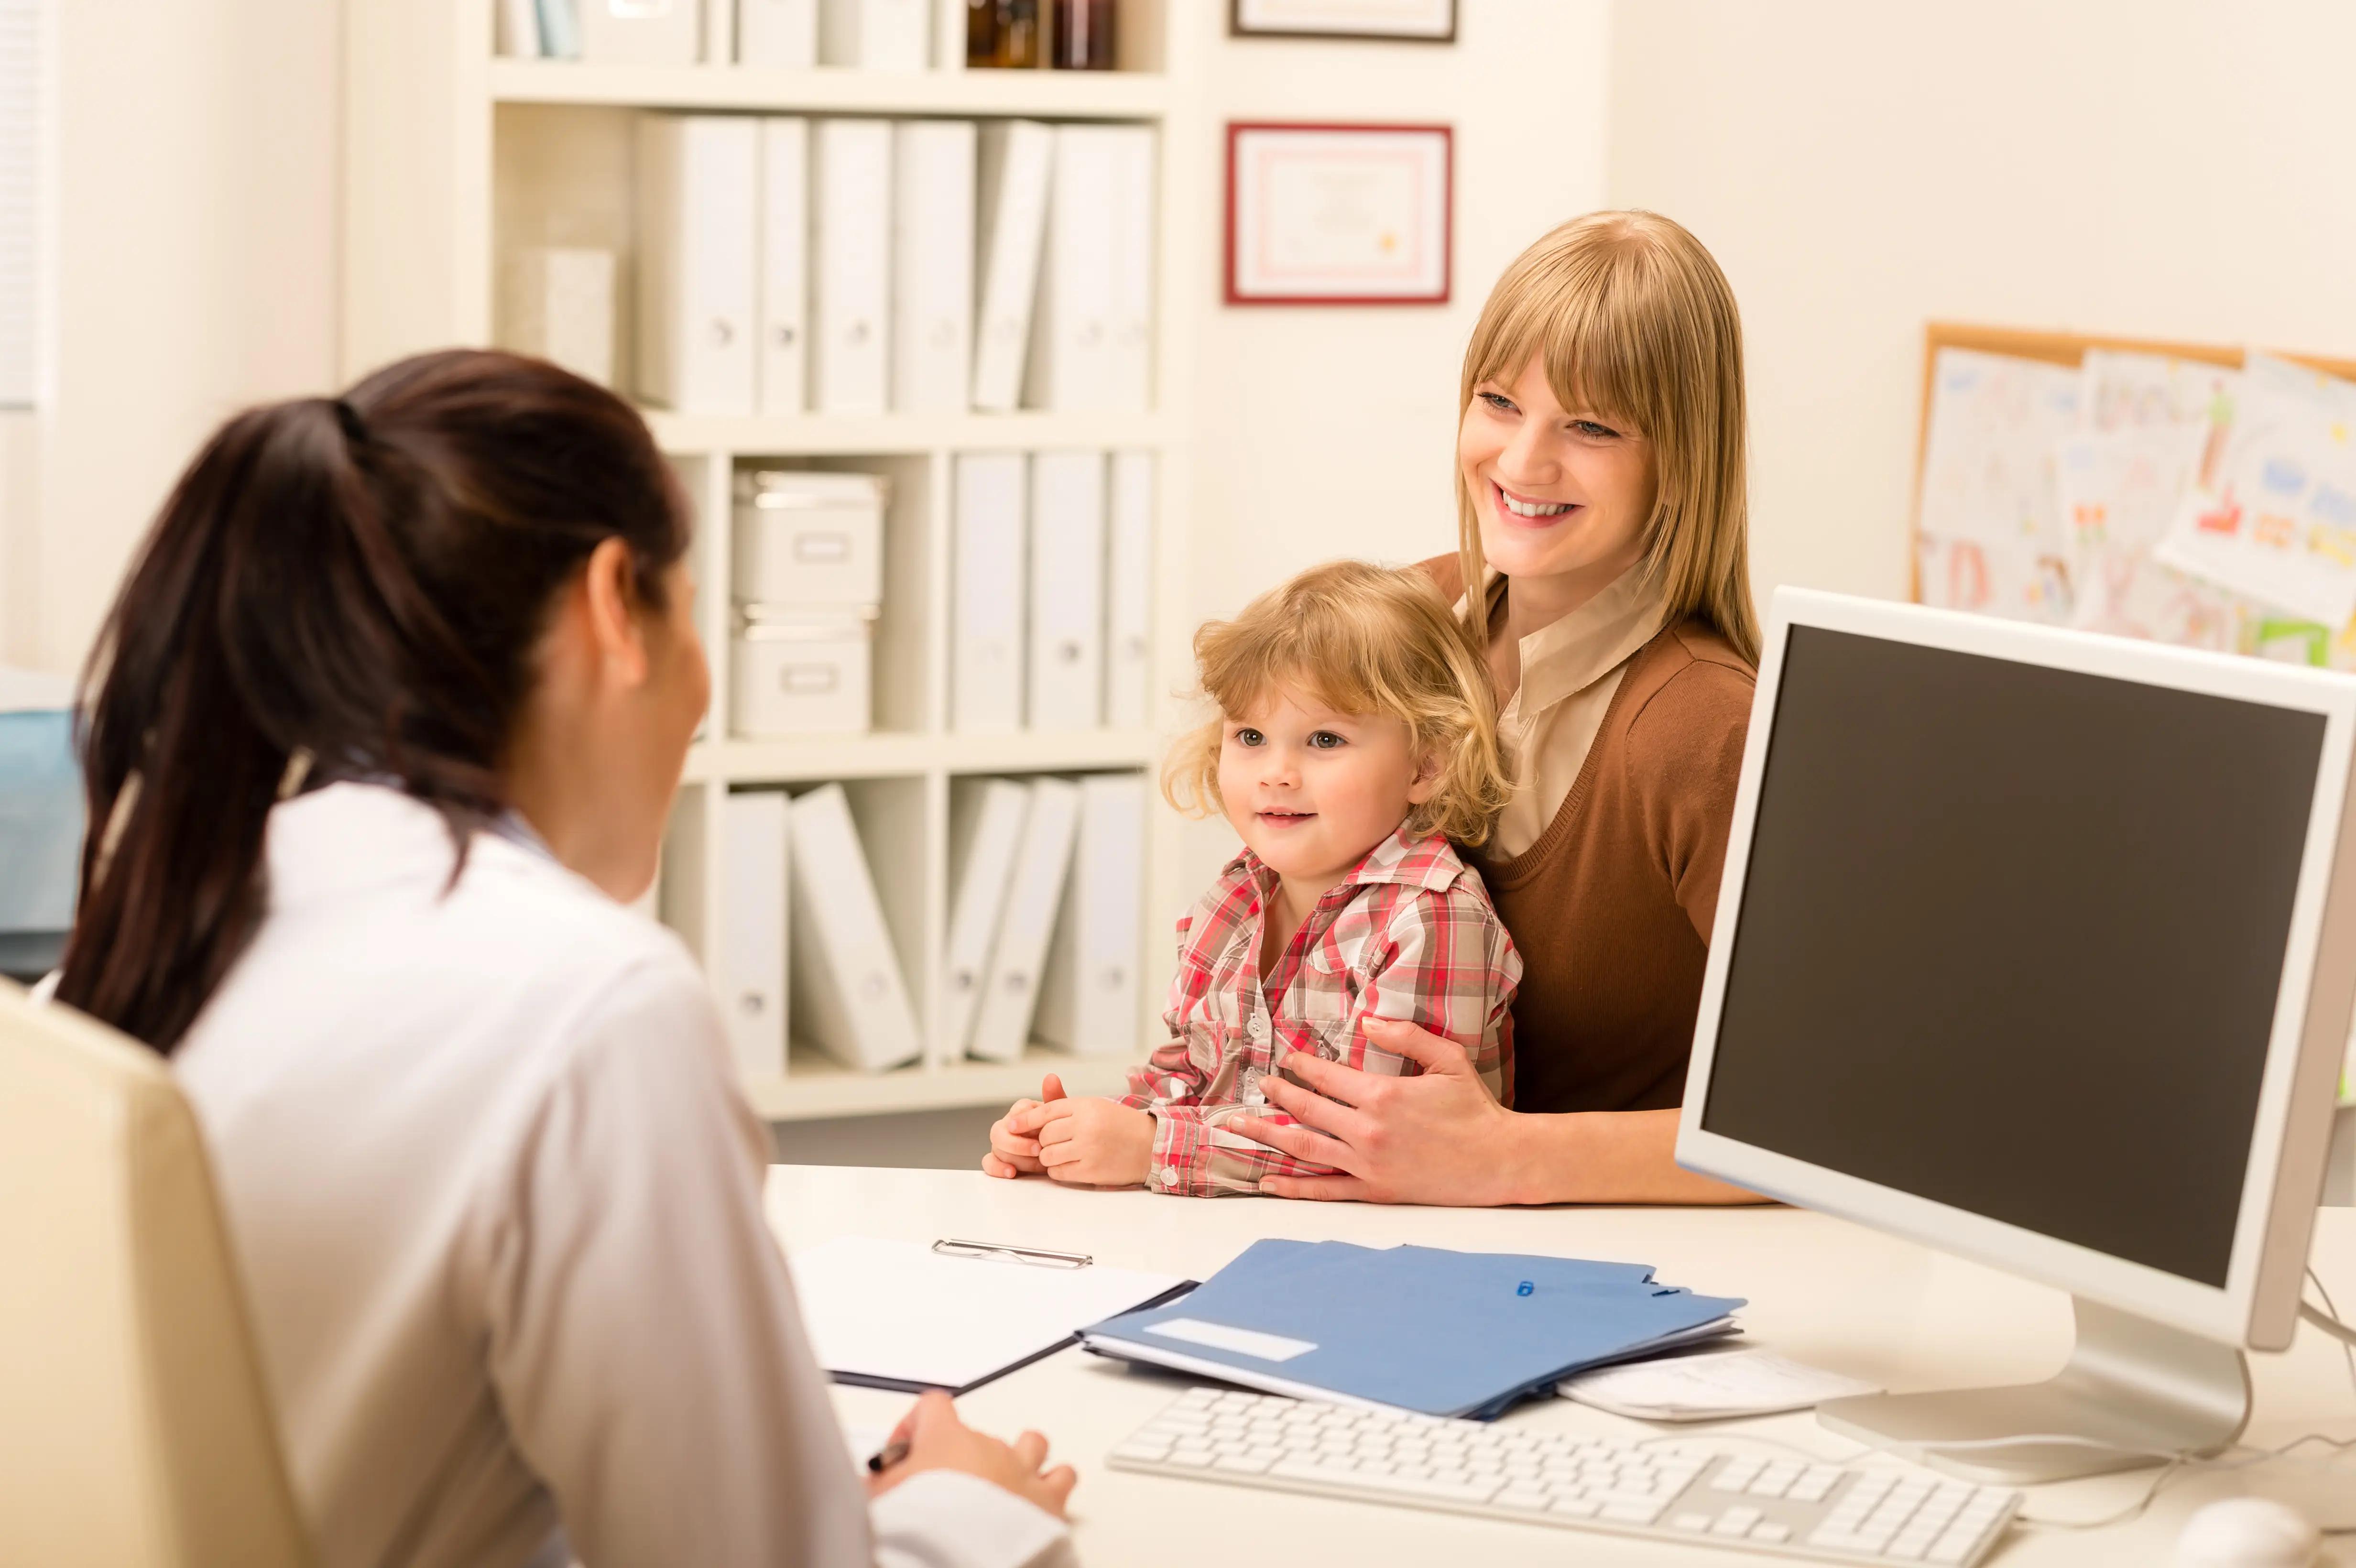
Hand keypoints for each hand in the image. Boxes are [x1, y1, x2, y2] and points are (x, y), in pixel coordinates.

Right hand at [867, 1389, 1076, 1518]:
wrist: (961, 1559)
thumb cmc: (922, 1527)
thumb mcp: (878, 1500)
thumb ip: (879, 1484)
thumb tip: (874, 1486)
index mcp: (946, 1439)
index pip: (933, 1406)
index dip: (916, 1425)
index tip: (906, 1451)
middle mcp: (988, 1448)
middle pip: (978, 1434)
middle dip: (962, 1458)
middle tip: (944, 1490)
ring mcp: (1021, 1472)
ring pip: (1031, 1444)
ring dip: (1018, 1458)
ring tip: (1004, 1480)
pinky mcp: (1048, 1502)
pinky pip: (1062, 1477)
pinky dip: (1052, 1485)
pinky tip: (1040, 1498)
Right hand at [982, 1074, 1067, 1178]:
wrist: (1065, 1150)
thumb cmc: (1061, 1130)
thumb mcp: (1062, 1115)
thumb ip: (1055, 1098)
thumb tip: (1051, 1077)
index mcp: (1021, 1111)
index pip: (1015, 1113)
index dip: (1024, 1124)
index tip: (1039, 1134)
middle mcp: (1008, 1125)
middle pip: (998, 1132)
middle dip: (1017, 1144)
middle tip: (1038, 1150)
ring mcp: (1002, 1143)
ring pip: (996, 1149)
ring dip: (1017, 1158)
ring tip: (1038, 1165)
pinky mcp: (1000, 1160)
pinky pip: (988, 1163)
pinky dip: (997, 1168)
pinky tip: (1011, 1172)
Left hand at [1016, 1095, 1153, 1187]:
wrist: (1150, 1145)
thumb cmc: (1119, 1124)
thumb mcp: (1094, 1106)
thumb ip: (1063, 1105)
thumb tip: (1028, 1110)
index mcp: (1086, 1105)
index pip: (1046, 1111)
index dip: (1025, 1119)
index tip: (1011, 1125)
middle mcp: (1086, 1125)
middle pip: (1044, 1135)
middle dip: (1044, 1141)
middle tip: (1055, 1143)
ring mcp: (1088, 1149)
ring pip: (1048, 1155)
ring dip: (1049, 1157)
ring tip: (1064, 1154)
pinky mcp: (1090, 1171)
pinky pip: (1058, 1172)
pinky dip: (1059, 1170)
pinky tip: (1071, 1164)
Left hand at [1233, 1017, 1519, 1204]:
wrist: (1499, 1161)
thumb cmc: (1475, 1109)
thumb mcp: (1447, 1059)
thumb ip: (1406, 1035)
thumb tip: (1367, 1020)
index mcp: (1382, 1095)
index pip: (1326, 1077)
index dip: (1301, 1066)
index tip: (1286, 1060)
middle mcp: (1367, 1131)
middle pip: (1306, 1110)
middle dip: (1277, 1096)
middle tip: (1257, 1088)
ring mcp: (1367, 1165)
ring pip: (1305, 1148)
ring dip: (1268, 1136)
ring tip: (1238, 1127)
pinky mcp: (1375, 1191)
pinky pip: (1324, 1190)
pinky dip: (1293, 1187)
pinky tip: (1268, 1181)